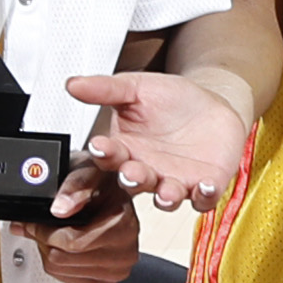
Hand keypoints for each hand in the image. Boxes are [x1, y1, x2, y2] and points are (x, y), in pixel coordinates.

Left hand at [35, 153, 140, 282]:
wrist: (113, 194)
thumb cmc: (102, 183)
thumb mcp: (89, 172)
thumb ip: (74, 187)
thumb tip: (59, 209)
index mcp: (123, 224)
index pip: (72, 242)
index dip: (43, 231)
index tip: (32, 222)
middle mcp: (125, 251)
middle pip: (62, 259)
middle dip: (44, 241)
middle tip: (40, 226)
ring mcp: (117, 269)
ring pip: (60, 271)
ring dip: (50, 252)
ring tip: (55, 233)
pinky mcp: (107, 281)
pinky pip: (68, 280)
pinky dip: (59, 265)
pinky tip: (65, 247)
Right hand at [64, 68, 251, 211]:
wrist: (209, 104)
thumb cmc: (169, 100)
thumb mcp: (135, 88)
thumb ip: (106, 89)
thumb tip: (73, 84)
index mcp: (124, 150)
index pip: (105, 158)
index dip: (102, 154)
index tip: (99, 145)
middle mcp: (146, 171)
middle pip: (133, 182)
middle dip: (132, 179)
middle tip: (131, 173)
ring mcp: (174, 182)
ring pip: (165, 197)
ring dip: (165, 196)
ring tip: (166, 191)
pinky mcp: (204, 186)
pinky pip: (203, 197)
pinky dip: (205, 194)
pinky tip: (205, 184)